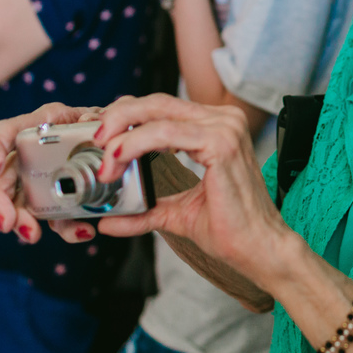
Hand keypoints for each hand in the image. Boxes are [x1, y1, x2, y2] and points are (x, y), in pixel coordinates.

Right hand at [0, 102, 103, 245]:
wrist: (119, 142)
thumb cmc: (102, 123)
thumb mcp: (102, 115)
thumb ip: (98, 117)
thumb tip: (90, 121)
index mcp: (40, 126)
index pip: (5, 133)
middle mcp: (32, 156)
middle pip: (3, 178)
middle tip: (6, 222)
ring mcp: (40, 182)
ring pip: (20, 205)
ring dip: (22, 222)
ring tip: (33, 236)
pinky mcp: (58, 203)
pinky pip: (56, 220)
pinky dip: (68, 230)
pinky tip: (83, 232)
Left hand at [92, 94, 291, 284]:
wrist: (259, 250)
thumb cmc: (229, 230)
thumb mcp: (177, 212)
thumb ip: (145, 209)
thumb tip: (107, 220)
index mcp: (216, 127)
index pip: (162, 108)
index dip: (126, 117)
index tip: (98, 137)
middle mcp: (223, 119)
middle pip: (156, 102)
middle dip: (117, 118)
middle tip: (92, 140)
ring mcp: (225, 128)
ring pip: (157, 115)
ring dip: (122, 136)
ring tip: (104, 161)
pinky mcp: (221, 144)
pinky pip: (166, 134)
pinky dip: (136, 145)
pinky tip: (119, 161)